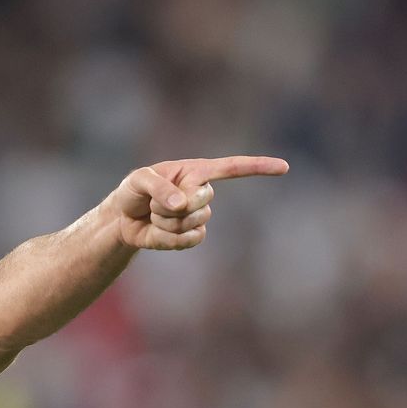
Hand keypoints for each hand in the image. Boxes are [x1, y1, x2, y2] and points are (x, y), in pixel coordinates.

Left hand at [105, 155, 288, 250]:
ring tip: (154, 215)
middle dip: (172, 205)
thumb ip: (159, 187)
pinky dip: (168, 238)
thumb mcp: (138, 180)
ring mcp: (198, 215)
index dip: (258, 167)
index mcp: (195, 171)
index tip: (284, 167)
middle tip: (153, 203)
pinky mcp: (191, 235)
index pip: (232, 168)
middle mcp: (201, 192)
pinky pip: (188, 240)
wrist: (122, 219)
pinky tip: (159, 231)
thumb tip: (182, 203)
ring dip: (166, 221)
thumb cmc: (133, 191)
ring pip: (192, 222)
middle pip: (202, 201)